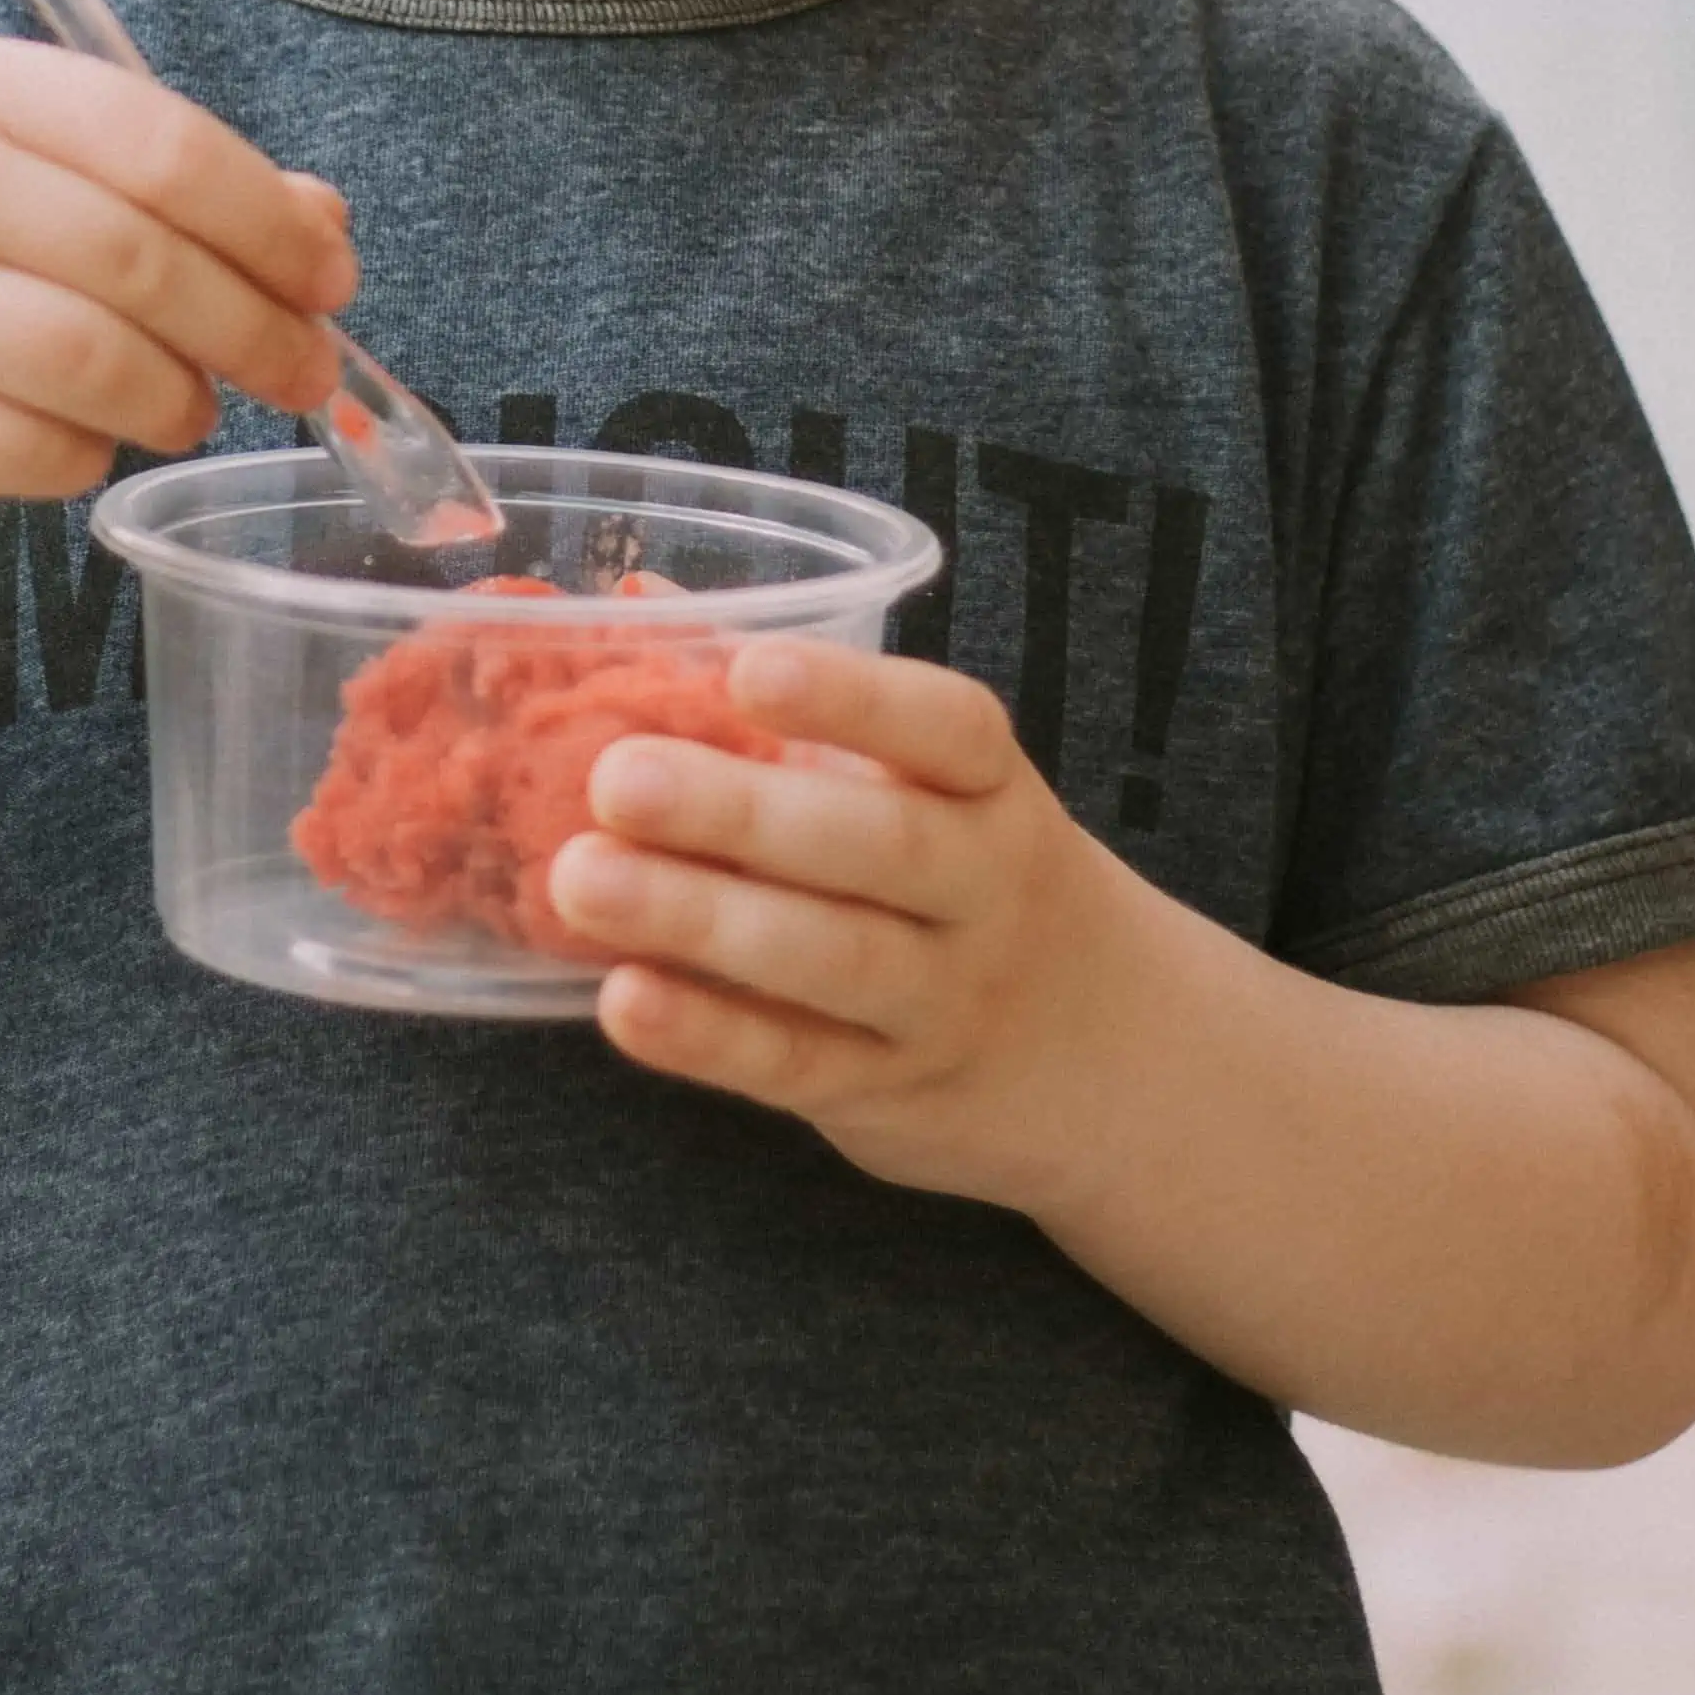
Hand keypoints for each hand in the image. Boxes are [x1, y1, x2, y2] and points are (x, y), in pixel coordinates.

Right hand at [0, 36, 357, 527]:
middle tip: (306, 372)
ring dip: (175, 400)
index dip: (271, 222)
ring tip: (185, 407)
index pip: (165, 144)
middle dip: (255, 326)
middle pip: (146, 259)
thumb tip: (324, 228)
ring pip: (99, 364)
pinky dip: (85, 456)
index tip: (332, 277)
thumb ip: (150, 179)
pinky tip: (79, 440)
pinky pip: (32, 450)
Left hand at [545, 639, 1152, 1208]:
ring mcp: (943, 1000)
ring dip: (701, 919)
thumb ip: (795, 701)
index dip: (852, 698)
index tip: (750, 670)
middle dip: (740, 811)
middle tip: (615, 780)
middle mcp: (984, 891)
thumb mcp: (932, 785)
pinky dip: (709, 1036)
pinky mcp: (889, 1091)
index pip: (947, 730)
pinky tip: (624, 1000)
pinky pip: (798, 1063)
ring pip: (832, 958)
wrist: (1113, 1054)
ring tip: (581, 879)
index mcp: (991, 788)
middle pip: (877, 845)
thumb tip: (639, 604)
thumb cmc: (969, 871)